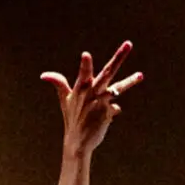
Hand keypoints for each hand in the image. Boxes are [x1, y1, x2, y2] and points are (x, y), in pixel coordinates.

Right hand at [41, 41, 143, 157]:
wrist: (78, 141)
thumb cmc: (72, 117)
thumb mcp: (65, 99)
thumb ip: (59, 83)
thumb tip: (43, 75)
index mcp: (81, 88)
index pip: (83, 73)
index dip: (85, 65)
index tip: (86, 55)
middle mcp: (91, 94)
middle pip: (107, 72)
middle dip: (118, 58)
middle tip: (128, 43)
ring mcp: (100, 103)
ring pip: (117, 88)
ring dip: (129, 81)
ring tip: (141, 75)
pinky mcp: (107, 113)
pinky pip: (115, 107)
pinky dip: (113, 110)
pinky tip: (110, 114)